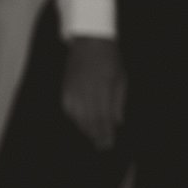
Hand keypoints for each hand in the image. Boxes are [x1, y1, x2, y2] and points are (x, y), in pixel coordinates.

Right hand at [61, 33, 125, 149]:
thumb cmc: (109, 58)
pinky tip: (80, 124)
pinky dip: (75, 119)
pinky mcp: (66, 89)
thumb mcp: (121, 78)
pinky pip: (68, 110)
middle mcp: (87, 91)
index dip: (107, 133)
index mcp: (103, 88)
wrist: (89, 40)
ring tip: (93, 139)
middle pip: (90, 121)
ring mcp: (74, 90)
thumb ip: (118, 101)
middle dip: (97, 136)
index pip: (104, 117)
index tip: (110, 144)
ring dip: (86, 130)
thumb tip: (118, 122)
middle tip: (102, 147)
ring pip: (78, 117)